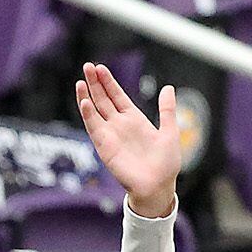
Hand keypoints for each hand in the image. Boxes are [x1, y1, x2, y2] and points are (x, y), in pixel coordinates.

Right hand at [71, 62, 182, 219]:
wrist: (157, 185)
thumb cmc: (165, 163)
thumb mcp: (170, 131)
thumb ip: (167, 110)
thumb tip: (168, 88)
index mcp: (134, 119)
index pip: (117, 96)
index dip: (108, 82)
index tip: (100, 68)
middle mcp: (119, 125)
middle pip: (103, 99)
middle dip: (95, 83)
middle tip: (88, 66)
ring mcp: (110, 135)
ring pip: (95, 111)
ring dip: (87, 96)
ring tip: (81, 80)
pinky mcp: (104, 146)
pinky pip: (94, 127)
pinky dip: (88, 114)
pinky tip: (84, 101)